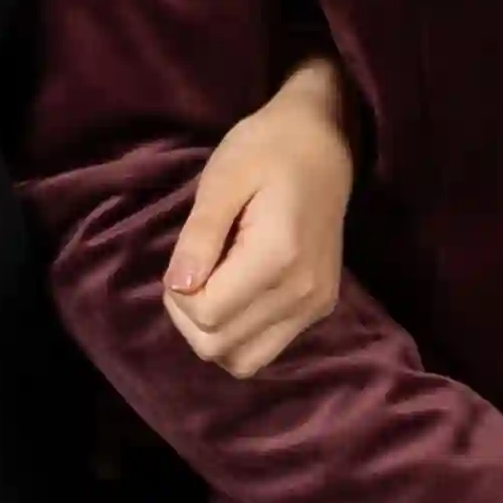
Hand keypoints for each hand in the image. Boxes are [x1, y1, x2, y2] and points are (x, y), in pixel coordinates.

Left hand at [167, 58, 362, 379]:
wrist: (325, 141)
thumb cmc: (267, 149)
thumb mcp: (223, 178)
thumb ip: (199, 236)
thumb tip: (178, 288)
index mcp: (280, 257)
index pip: (208, 316)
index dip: (178, 294)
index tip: (186, 255)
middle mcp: (304, 292)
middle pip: (220, 347)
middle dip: (189, 316)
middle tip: (193, 268)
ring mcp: (316, 305)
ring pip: (242, 361)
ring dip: (212, 333)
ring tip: (211, 284)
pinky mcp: (319, 308)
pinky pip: (265, 348)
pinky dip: (238, 332)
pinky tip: (235, 291)